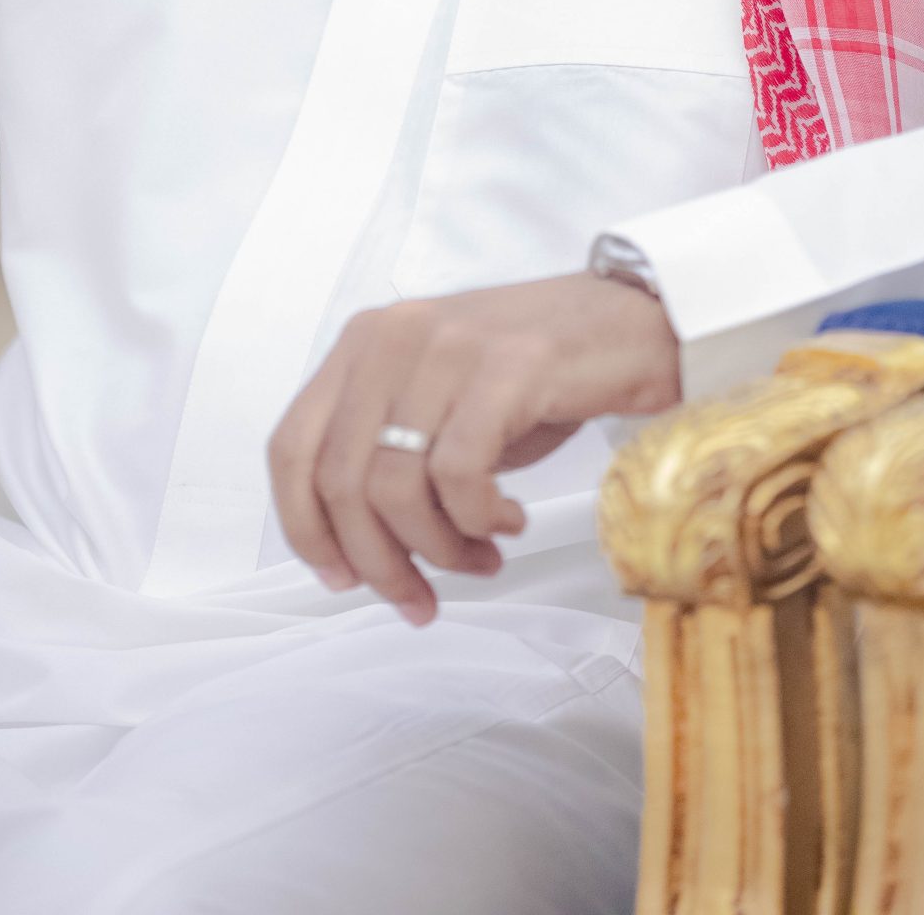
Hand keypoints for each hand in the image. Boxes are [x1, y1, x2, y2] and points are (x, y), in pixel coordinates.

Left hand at [268, 271, 679, 624]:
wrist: (632, 323)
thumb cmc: (535, 375)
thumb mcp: (439, 403)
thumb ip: (387, 451)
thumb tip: (352, 550)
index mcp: (365, 342)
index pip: (291, 447)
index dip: (306, 528)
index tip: (342, 580)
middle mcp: (394, 336)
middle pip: (341, 481)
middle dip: (379, 563)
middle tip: (423, 600)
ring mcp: (449, 347)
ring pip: (396, 486)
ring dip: (438, 549)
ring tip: (480, 557)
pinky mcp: (507, 367)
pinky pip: (460, 473)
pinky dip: (479, 519)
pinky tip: (509, 521)